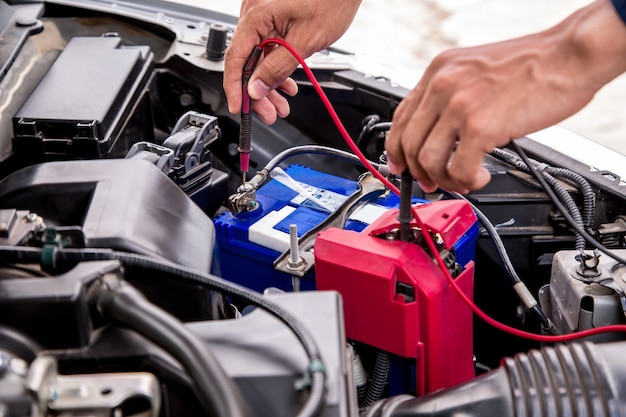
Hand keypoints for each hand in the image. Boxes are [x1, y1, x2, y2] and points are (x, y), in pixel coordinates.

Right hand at [224, 0, 360, 123]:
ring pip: (257, 59)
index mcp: (256, 16)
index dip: (235, 87)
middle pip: (246, 62)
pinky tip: (286, 85)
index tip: (240, 107)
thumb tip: (257, 89)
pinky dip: (275, 69)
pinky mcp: (273, 20)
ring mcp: (263, 17)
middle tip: (269, 114)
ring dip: (268, 84)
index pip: (235, 57)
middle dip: (257, 92)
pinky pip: (267, 49)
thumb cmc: (331, 0)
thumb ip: (278, 67)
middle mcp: (254, 14)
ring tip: (281, 105)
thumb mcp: (306, 41)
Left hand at [386, 0, 625, 192]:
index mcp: (439, 71)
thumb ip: (453, 96)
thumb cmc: (533, 63)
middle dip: (419, 172)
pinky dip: (467, 181)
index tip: (402, 166)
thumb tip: (440, 132)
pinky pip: (458, 169)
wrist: (570, 54)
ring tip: (464, 180)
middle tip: (433, 183)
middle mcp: (443, 86)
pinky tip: (481, 176)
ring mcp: (459, 106)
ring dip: (444, 180)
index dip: (397, 149)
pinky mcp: (481, 127)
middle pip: (409, 143)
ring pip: (428, 161)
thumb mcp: (477, 70)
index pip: (400, 118)